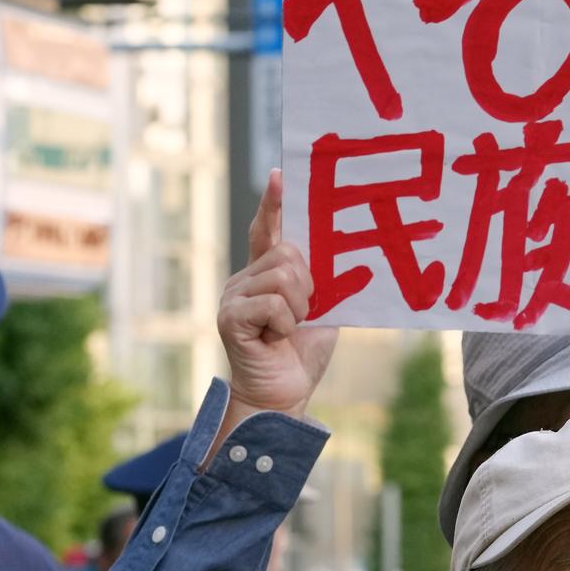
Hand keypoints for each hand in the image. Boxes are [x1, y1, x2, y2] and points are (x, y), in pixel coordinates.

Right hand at [218, 169, 334, 421]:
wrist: (284, 395)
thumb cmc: (302, 354)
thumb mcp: (322, 311)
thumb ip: (322, 282)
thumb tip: (340, 254)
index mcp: (264, 274)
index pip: (265, 230)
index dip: (273, 204)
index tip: (281, 175)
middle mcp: (243, 279)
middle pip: (287, 253)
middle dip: (308, 284)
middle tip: (304, 314)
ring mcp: (233, 296)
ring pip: (283, 276)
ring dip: (299, 307)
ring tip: (289, 329)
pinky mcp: (229, 317)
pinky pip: (273, 303)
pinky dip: (286, 323)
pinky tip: (276, 338)